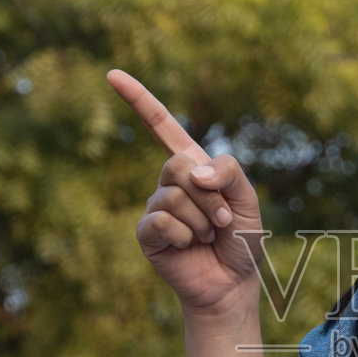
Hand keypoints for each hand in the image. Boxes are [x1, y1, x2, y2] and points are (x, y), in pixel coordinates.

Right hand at [112, 70, 264, 315]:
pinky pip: (163, 222)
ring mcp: (155, 207)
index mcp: (193, 165)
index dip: (137, 99)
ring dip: (202, 220)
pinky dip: (185, 235)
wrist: (233, 283)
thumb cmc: (241, 239)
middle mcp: (170, 182)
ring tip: (208, 236)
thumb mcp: (247, 199)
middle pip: (178, 166)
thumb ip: (229, 172)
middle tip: (222, 220)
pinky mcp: (147, 234)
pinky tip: (189, 246)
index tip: (111, 73)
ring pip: (174, 196)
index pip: (160, 125)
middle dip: (210, 196)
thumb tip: (193, 171)